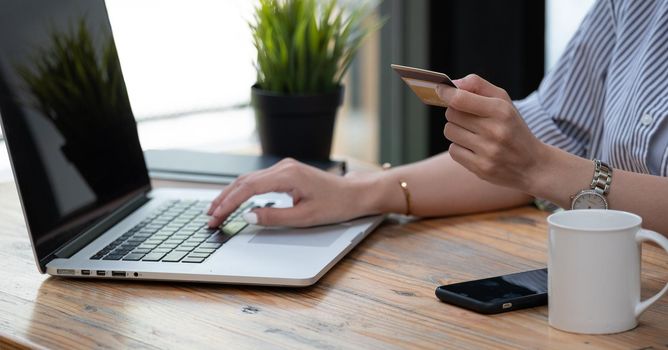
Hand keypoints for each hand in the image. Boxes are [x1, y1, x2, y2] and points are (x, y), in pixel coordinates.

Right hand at [207, 158, 374, 227]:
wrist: (354, 194)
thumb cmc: (335, 205)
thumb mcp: (304, 217)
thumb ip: (274, 217)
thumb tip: (247, 216)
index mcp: (287, 175)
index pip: (248, 188)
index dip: (229, 204)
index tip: (216, 217)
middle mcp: (282, 167)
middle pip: (243, 182)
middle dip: (224, 200)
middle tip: (209, 218)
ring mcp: (283, 167)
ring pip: (248, 179)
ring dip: (230, 195)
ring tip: (216, 211)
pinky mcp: (285, 172)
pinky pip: (257, 180)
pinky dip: (242, 191)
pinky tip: (233, 200)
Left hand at [436, 74, 547, 190]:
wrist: (533, 165)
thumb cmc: (513, 127)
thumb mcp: (504, 102)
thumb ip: (478, 86)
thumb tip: (451, 84)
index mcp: (501, 110)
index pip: (460, 99)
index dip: (446, 93)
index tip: (441, 91)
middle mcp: (494, 131)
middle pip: (452, 114)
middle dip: (455, 112)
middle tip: (468, 117)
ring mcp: (488, 151)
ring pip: (449, 131)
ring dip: (456, 130)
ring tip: (473, 133)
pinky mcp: (481, 168)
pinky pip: (453, 150)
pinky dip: (459, 148)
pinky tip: (474, 148)